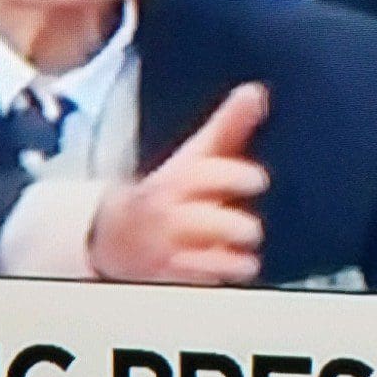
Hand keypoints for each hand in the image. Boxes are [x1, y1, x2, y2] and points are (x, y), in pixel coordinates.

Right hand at [88, 82, 268, 284]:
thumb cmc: (172, 190)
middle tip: (252, 228)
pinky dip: (214, 280)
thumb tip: (257, 92)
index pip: (199, 175)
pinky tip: (234, 271)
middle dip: (230, 225)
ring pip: (196, 259)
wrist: (116, 235)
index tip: (260, 180)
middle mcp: (165, 216)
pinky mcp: (165, 281)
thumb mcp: (195, 158)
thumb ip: (228, 128)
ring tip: (247, 257)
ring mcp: (163, 252)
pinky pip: (192, 285)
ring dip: (227, 259)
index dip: (231, 176)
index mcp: (173, 181)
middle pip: (198, 221)